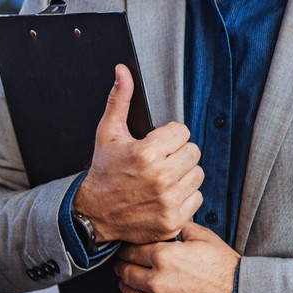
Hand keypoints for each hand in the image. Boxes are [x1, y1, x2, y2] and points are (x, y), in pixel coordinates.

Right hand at [74, 64, 202, 243]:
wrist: (94, 214)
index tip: (157, 144)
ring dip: (184, 175)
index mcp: (146, 153)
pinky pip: (197, 198)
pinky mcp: (174, 220)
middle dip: (178, 154)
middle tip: (160, 161)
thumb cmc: (104, 172)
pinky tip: (167, 195)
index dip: (170, 136)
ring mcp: (168, 201)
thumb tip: (123, 71)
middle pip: (194, 152)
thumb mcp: (108, 133)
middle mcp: (160, 177)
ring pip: (198, 175)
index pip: (183, 132)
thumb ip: (119, 100)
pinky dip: (185, 197)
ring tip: (163, 178)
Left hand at [114, 223, 239, 292]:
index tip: (129, 251)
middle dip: (124, 267)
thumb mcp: (207, 239)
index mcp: (164, 257)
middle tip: (127, 266)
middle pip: (125, 273)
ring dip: (129, 288)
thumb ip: (182, 228)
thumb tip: (169, 220)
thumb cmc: (228, 272)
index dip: (128, 249)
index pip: (131, 251)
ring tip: (135, 284)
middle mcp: (156, 282)